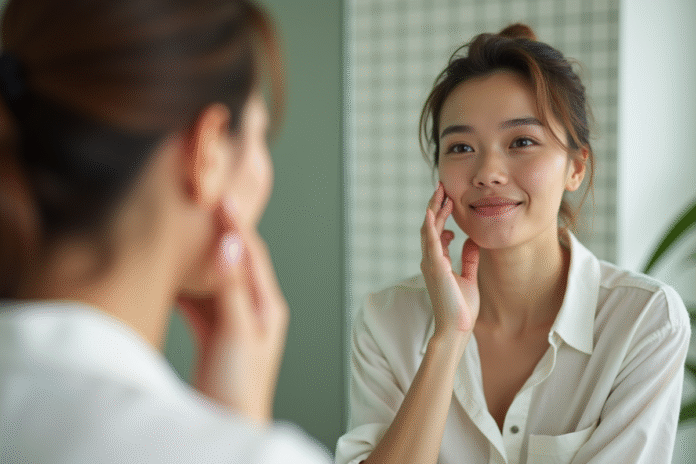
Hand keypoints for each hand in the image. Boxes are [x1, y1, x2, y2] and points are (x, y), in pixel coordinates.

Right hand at [177, 201, 288, 423]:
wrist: (228, 425)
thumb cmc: (240, 388)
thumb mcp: (236, 332)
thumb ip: (231, 288)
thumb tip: (230, 244)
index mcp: (267, 306)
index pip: (251, 253)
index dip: (236, 224)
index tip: (222, 197)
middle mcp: (254, 308)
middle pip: (235, 261)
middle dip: (219, 233)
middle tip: (202, 206)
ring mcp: (233, 320)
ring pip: (216, 279)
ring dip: (202, 257)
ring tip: (186, 231)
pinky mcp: (215, 334)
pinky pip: (200, 301)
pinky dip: (187, 286)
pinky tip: (172, 275)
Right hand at [420, 183, 479, 337]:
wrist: (457, 327)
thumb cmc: (461, 307)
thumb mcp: (469, 277)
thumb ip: (468, 258)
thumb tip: (472, 240)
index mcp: (437, 262)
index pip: (437, 232)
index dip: (442, 215)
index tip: (449, 199)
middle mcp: (430, 260)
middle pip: (430, 226)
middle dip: (436, 206)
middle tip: (442, 187)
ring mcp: (430, 263)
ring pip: (428, 230)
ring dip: (434, 210)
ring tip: (440, 193)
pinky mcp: (435, 268)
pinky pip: (430, 242)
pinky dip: (431, 226)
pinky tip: (433, 212)